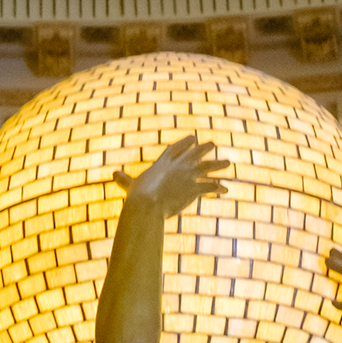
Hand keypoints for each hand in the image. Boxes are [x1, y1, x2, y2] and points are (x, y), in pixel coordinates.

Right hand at [115, 133, 230, 217]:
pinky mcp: (194, 188)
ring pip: (207, 167)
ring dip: (218, 165)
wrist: (147, 204)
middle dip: (204, 148)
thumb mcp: (131, 186)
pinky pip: (210, 187)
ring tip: (228, 162)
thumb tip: (113, 175)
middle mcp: (177, 166)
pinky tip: (225, 190)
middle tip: (213, 144)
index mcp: (163, 163)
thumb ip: (125, 180)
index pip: (175, 149)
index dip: (185, 144)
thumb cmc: (137, 196)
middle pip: (194, 154)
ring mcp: (187, 176)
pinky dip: (218, 188)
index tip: (193, 138)